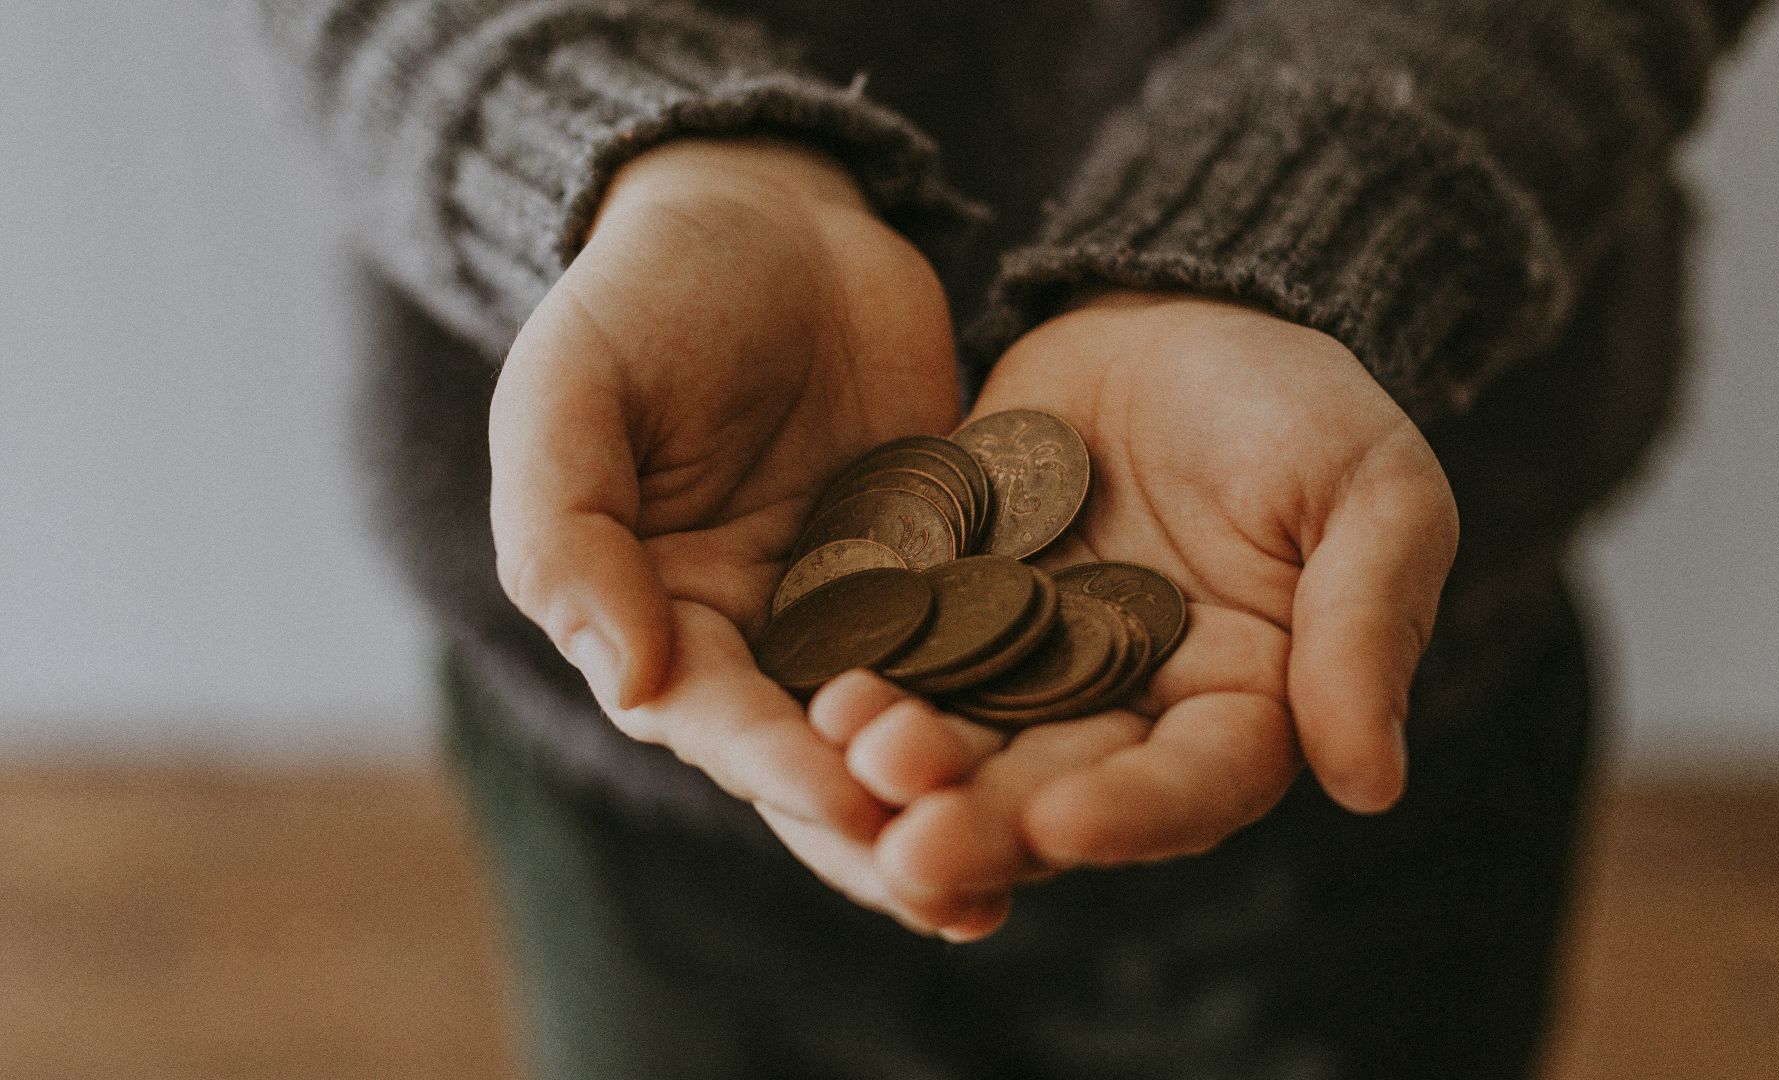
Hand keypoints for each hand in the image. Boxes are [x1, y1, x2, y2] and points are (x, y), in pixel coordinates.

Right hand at [487, 138, 966, 925]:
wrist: (767, 214)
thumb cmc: (644, 294)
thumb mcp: (573, 391)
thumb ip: (572, 533)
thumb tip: (631, 683)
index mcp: (660, 618)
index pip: (717, 718)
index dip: (776, 764)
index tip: (846, 800)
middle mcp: (762, 639)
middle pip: (820, 760)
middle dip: (882, 828)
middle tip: (955, 891)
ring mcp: (863, 610)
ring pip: (913, 727)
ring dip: (961, 797)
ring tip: (1028, 865)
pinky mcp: (949, 569)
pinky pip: (987, 645)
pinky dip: (1026, 703)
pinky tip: (1092, 752)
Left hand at [812, 290, 1458, 936]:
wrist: (1175, 311)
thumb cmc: (1300, 401)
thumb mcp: (1372, 491)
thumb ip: (1365, 626)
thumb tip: (1372, 785)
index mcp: (1241, 707)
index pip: (1192, 786)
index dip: (1131, 815)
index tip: (1061, 824)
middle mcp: (1125, 712)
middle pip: (1057, 791)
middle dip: (986, 822)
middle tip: (909, 848)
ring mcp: (1024, 665)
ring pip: (965, 742)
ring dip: (907, 769)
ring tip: (850, 761)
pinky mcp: (946, 608)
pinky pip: (900, 655)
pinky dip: (861, 679)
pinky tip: (812, 694)